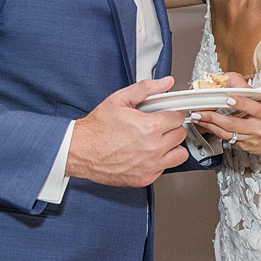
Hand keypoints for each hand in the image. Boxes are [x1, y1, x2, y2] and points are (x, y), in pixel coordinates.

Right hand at [66, 78, 189, 186]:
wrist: (80, 151)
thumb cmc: (97, 128)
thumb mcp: (120, 100)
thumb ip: (146, 89)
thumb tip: (165, 82)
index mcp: (149, 127)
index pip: (178, 118)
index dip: (171, 114)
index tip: (166, 115)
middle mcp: (153, 147)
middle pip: (180, 135)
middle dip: (171, 128)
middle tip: (158, 127)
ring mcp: (150, 165)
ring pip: (179, 154)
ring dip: (172, 147)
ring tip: (158, 141)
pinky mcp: (145, 178)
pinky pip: (165, 168)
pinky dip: (160, 162)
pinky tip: (147, 154)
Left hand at [192, 82, 260, 154]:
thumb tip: (260, 87)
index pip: (254, 108)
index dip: (241, 103)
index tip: (229, 98)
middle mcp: (258, 128)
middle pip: (233, 123)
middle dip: (214, 117)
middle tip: (201, 111)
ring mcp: (249, 138)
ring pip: (226, 132)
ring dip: (209, 124)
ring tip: (197, 116)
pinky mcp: (241, 145)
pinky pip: (225, 138)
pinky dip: (213, 130)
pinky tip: (204, 124)